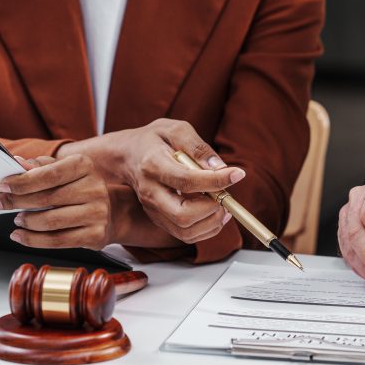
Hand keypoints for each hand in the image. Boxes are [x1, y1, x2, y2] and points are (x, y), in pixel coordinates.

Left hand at [0, 154, 111, 249]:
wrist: (109, 212)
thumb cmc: (78, 188)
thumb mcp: (63, 170)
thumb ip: (40, 167)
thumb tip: (17, 164)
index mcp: (84, 166)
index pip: (49, 174)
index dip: (23, 181)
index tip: (3, 186)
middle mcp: (94, 188)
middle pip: (47, 198)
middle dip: (16, 201)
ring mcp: (97, 213)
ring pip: (50, 222)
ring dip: (26, 223)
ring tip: (17, 220)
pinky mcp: (95, 234)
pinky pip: (57, 241)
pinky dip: (33, 240)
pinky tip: (21, 236)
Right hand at [57, 119, 242, 244]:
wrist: (127, 156)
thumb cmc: (153, 140)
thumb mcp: (175, 129)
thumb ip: (198, 146)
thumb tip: (221, 167)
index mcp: (153, 165)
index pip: (186, 181)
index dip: (215, 180)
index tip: (237, 173)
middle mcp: (150, 192)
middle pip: (183, 215)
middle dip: (212, 208)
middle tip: (225, 194)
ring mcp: (153, 209)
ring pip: (185, 231)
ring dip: (212, 222)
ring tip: (224, 204)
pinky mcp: (159, 219)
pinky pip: (185, 235)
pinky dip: (206, 229)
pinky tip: (215, 212)